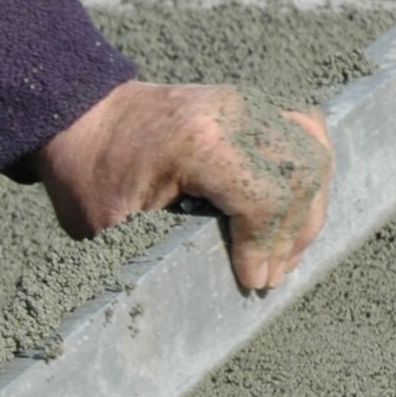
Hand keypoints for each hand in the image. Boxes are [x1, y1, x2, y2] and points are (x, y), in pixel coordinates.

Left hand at [25, 81, 333, 291]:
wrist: (83, 118)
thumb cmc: (89, 173)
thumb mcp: (112, 226)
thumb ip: (162, 254)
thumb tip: (210, 294)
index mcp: (200, 142)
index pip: (263, 198)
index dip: (265, 247)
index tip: (254, 281)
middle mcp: (235, 113)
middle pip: (298, 177)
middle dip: (291, 236)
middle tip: (271, 276)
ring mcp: (248, 102)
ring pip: (312, 155)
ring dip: (307, 209)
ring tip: (283, 254)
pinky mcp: (253, 104)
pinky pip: (306, 134)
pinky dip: (309, 174)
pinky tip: (296, 210)